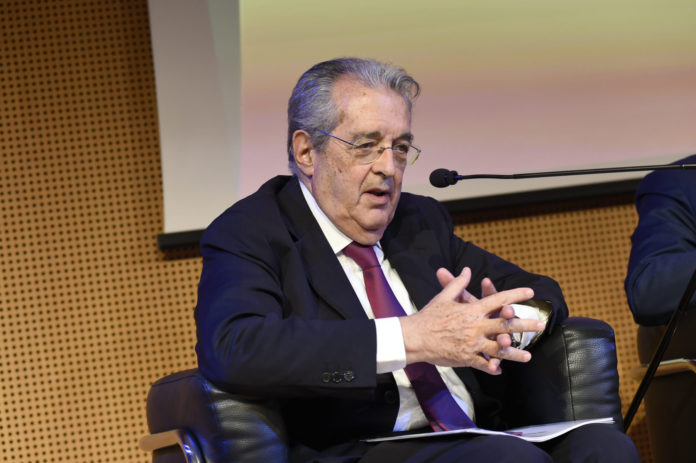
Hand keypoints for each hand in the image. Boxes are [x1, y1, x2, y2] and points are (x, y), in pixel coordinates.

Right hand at [399, 267, 545, 374]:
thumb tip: (467, 270)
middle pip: (505, 324)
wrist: (416, 337)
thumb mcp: (444, 297)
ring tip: (528, 356)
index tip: (530, 293)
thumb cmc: (429, 316)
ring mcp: (472, 343)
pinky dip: (491, 367)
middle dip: (525, 325)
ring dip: (514, 352)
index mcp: (472, 310)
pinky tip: (500, 370)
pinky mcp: (466, 358)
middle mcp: (476, 326)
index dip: (515, 295)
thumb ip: (458, 283)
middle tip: (541, 325)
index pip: (498, 299)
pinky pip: (483, 364)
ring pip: (499, 349)